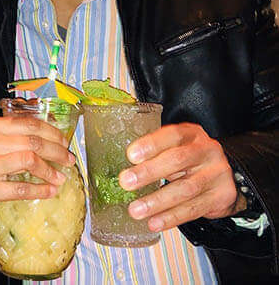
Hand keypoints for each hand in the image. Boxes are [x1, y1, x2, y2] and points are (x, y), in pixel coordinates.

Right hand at [0, 116, 75, 218]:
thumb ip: (9, 131)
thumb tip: (43, 125)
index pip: (28, 123)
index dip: (51, 131)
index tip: (63, 141)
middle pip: (33, 141)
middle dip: (57, 151)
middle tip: (68, 159)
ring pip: (29, 161)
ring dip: (50, 171)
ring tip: (61, 177)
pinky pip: (20, 188)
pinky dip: (40, 190)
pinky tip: (50, 191)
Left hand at [118, 122, 242, 231]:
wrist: (230, 175)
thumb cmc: (192, 158)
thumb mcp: (178, 147)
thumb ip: (158, 152)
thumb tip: (126, 167)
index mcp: (192, 134)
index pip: (172, 135)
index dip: (151, 144)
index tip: (131, 155)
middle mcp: (206, 151)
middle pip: (177, 160)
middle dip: (149, 172)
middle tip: (126, 182)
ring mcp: (216, 174)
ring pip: (185, 189)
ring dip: (156, 201)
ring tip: (135, 210)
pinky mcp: (221, 197)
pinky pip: (193, 209)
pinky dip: (171, 218)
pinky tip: (154, 222)